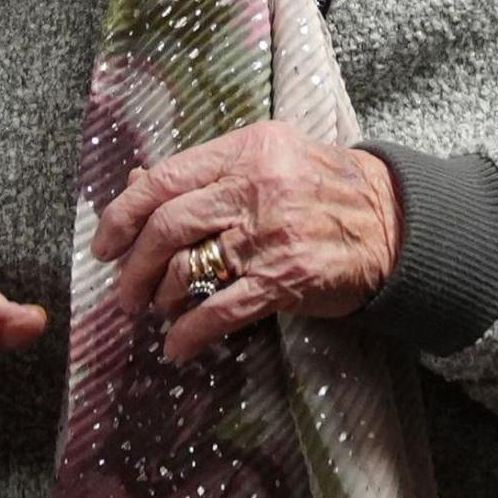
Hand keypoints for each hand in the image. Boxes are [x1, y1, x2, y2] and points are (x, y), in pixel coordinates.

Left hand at [90, 124, 406, 364]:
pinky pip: (221, 311)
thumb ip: (206, 173)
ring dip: (159, 298)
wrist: (392, 222)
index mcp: (246, 150)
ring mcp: (270, 235)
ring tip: (155, 311)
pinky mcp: (285, 279)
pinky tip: (177, 346)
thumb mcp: (267, 160)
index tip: (104, 243)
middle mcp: (255, 188)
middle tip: (124, 290)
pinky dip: (189, 333)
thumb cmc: (322, 189)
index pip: (165, 179)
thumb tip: (136, 187)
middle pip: (167, 226)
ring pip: (188, 269)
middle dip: (134, 265)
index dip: (122, 214)